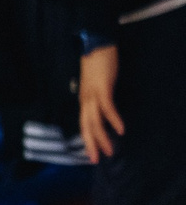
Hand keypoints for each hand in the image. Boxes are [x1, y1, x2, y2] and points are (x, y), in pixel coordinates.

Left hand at [78, 44, 123, 162]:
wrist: (96, 45)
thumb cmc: (98, 64)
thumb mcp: (96, 84)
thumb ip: (98, 97)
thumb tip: (103, 108)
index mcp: (84, 101)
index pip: (84, 124)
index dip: (87, 140)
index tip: (91, 154)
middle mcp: (85, 100)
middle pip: (86, 127)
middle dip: (91, 145)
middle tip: (96, 160)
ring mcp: (92, 95)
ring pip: (94, 121)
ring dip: (102, 137)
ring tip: (109, 150)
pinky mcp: (102, 88)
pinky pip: (107, 107)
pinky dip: (113, 119)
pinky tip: (120, 129)